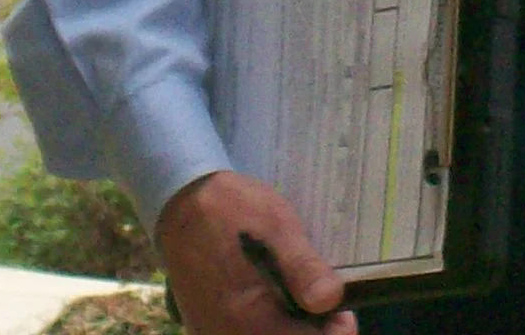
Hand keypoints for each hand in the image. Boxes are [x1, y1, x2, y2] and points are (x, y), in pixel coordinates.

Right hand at [157, 171, 356, 334]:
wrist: (181, 203)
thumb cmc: (232, 210)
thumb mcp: (277, 225)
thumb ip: (303, 267)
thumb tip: (331, 300)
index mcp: (249, 319)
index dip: (333, 331)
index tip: (343, 311)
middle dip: (311, 329)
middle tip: (327, 304)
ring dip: (290, 325)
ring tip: (301, 297)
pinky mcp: (208, 329)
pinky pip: (246, 333)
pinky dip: (267, 323)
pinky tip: (275, 299)